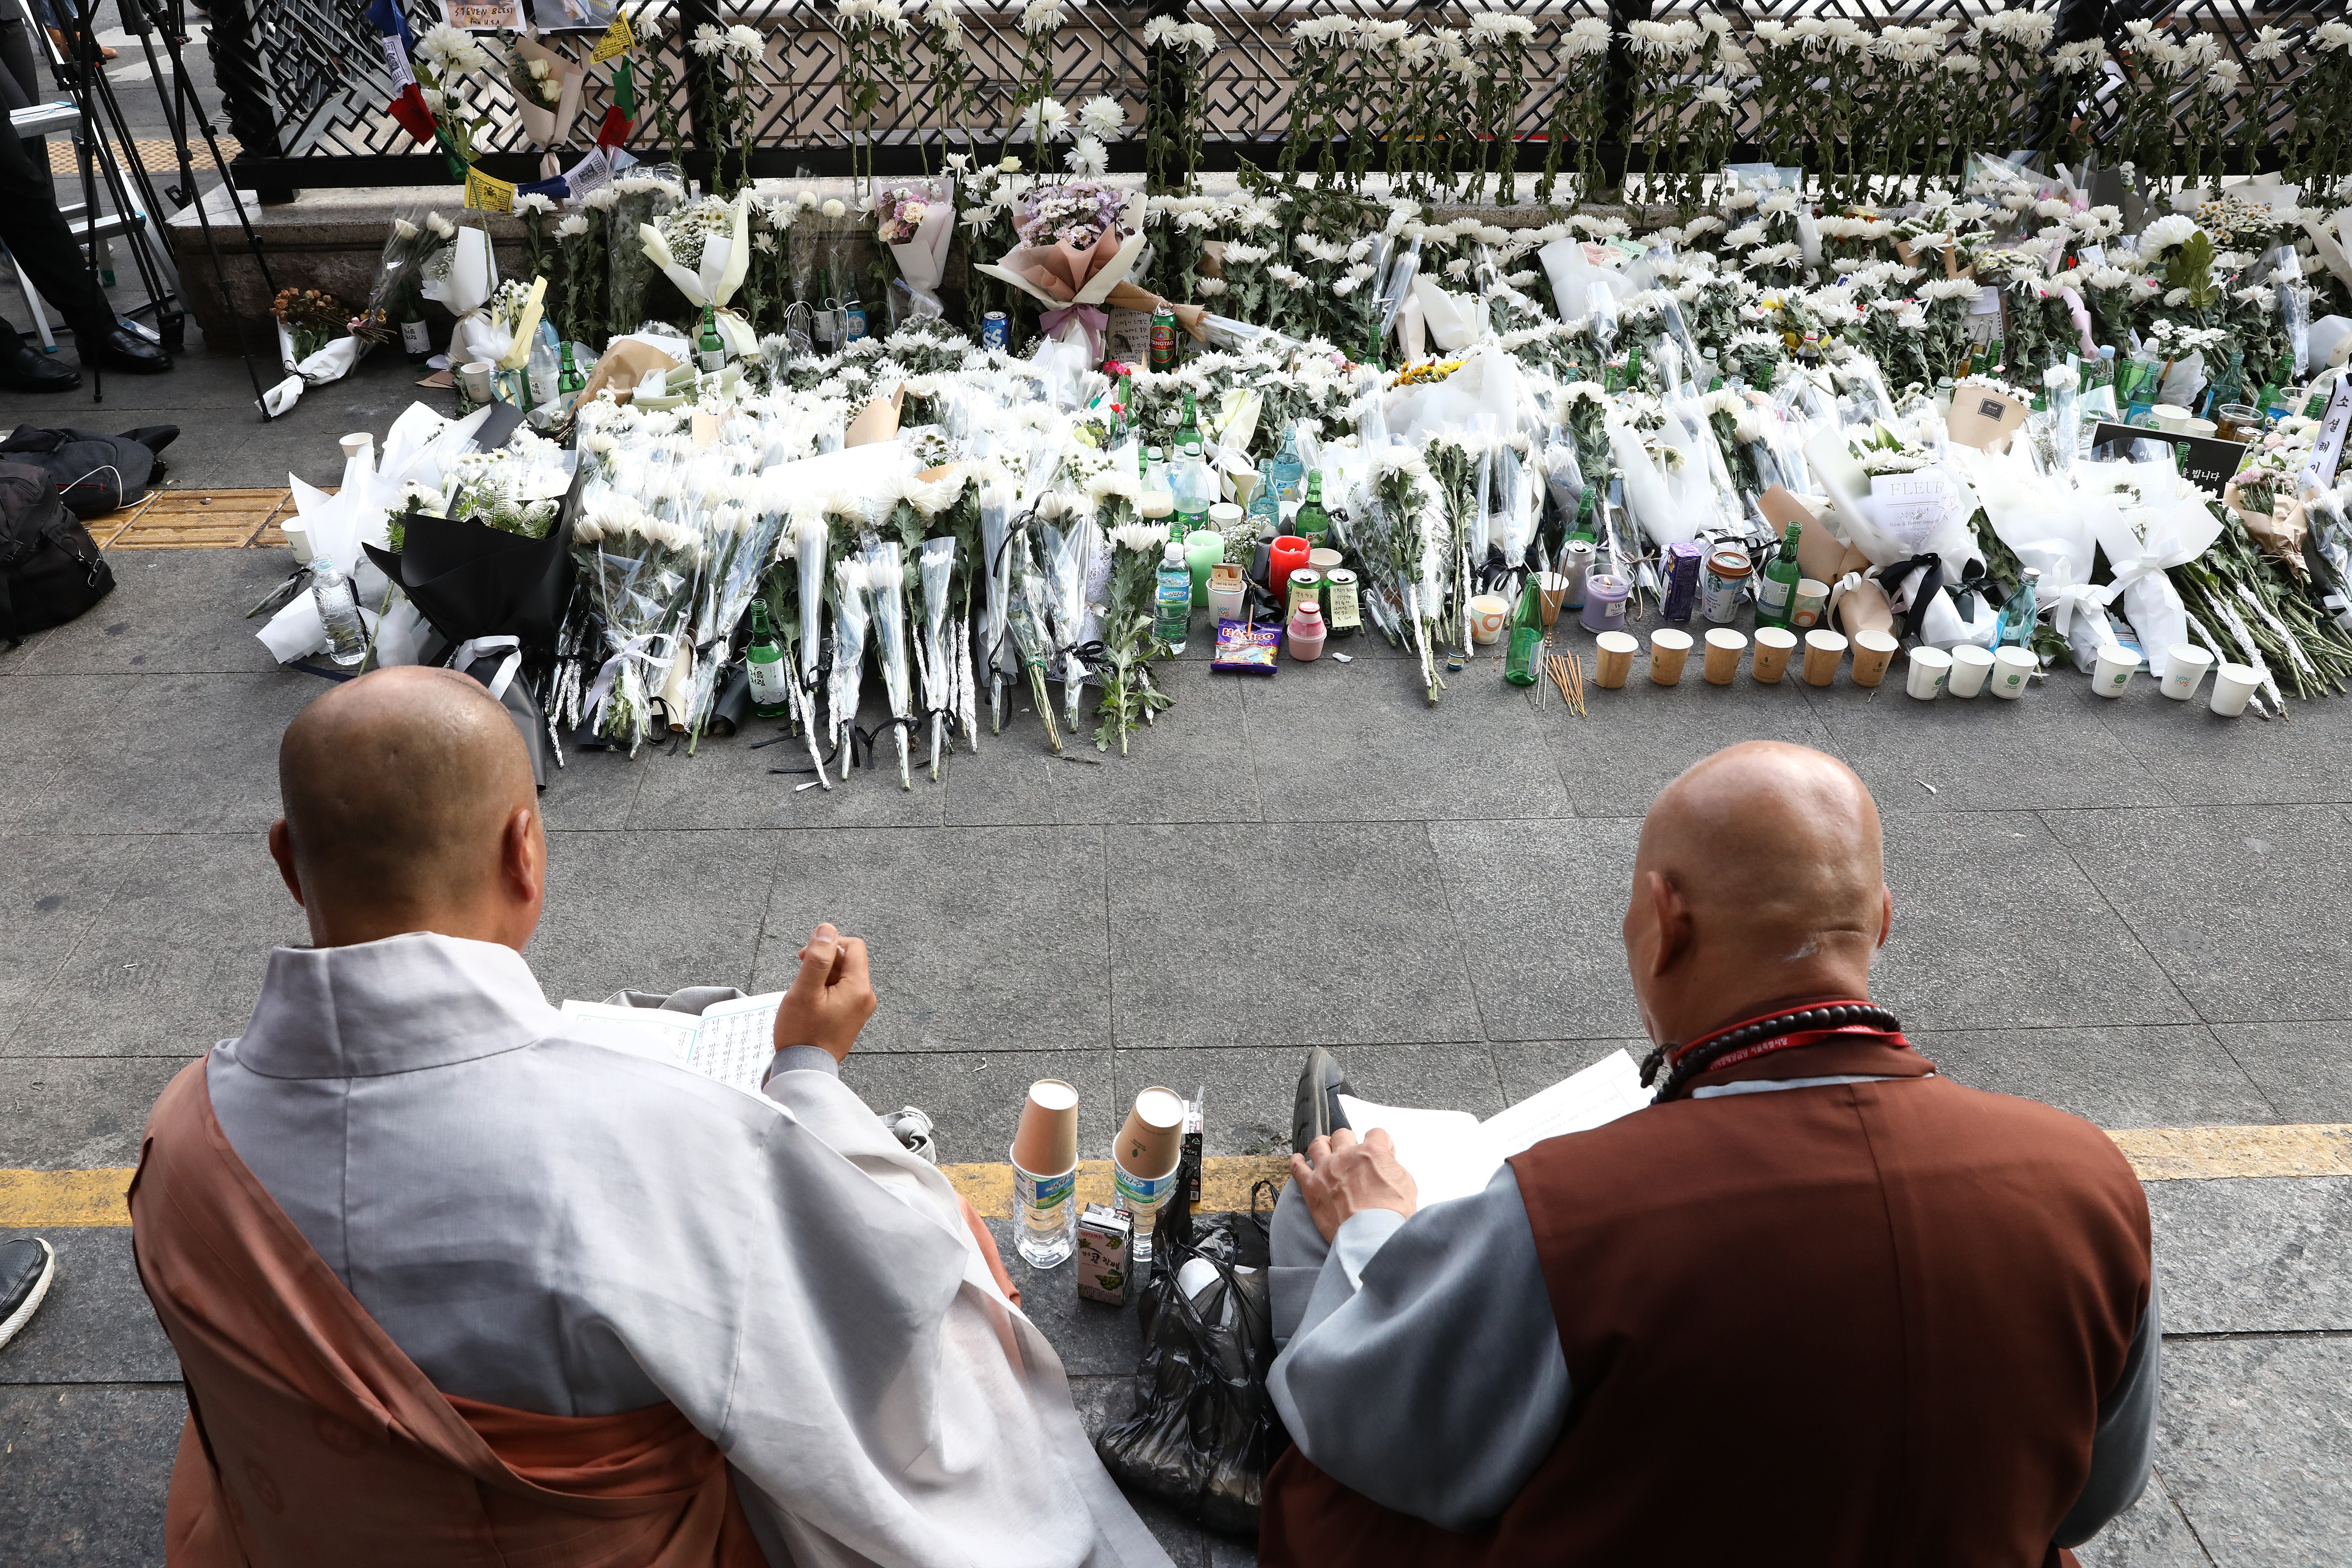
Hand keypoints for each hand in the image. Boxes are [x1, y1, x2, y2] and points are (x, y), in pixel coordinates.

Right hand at [773, 922, 875, 1061]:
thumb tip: (827, 929)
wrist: (804, 1069)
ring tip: (806, 997)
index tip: (806, 957)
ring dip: (822, 978)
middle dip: (824, 963)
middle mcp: (865, 997)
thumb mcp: (805, 990)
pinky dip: (824, 991)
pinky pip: (840, 992)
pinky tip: (810, 1005)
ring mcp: (859, 1008)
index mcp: (859, 988)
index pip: (854, 946)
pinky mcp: (850, 1016)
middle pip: (848, 961)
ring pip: (842, 976)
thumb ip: (817, 957)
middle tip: (803, 980)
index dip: (829, 945)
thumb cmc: (802, 1033)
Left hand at [1290, 1127, 1416, 1245]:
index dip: (1381, 1142)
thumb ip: (1393, 1168)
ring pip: (1318, 1144)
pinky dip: (1297, 1162)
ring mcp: (1326, 1169)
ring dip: (1323, 1145)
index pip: (1376, 1133)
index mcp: (1372, 1152)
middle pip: (1343, 1135)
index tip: (1382, 1151)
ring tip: (1326, 1150)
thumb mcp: (1406, 1185)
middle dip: (1350, 1141)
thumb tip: (1386, 1165)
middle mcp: (1347, 1155)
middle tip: (1352, 1151)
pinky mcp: (1311, 1187)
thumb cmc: (1391, 1214)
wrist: (1371, 1236)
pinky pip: (1298, 1168)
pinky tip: (1298, 1160)